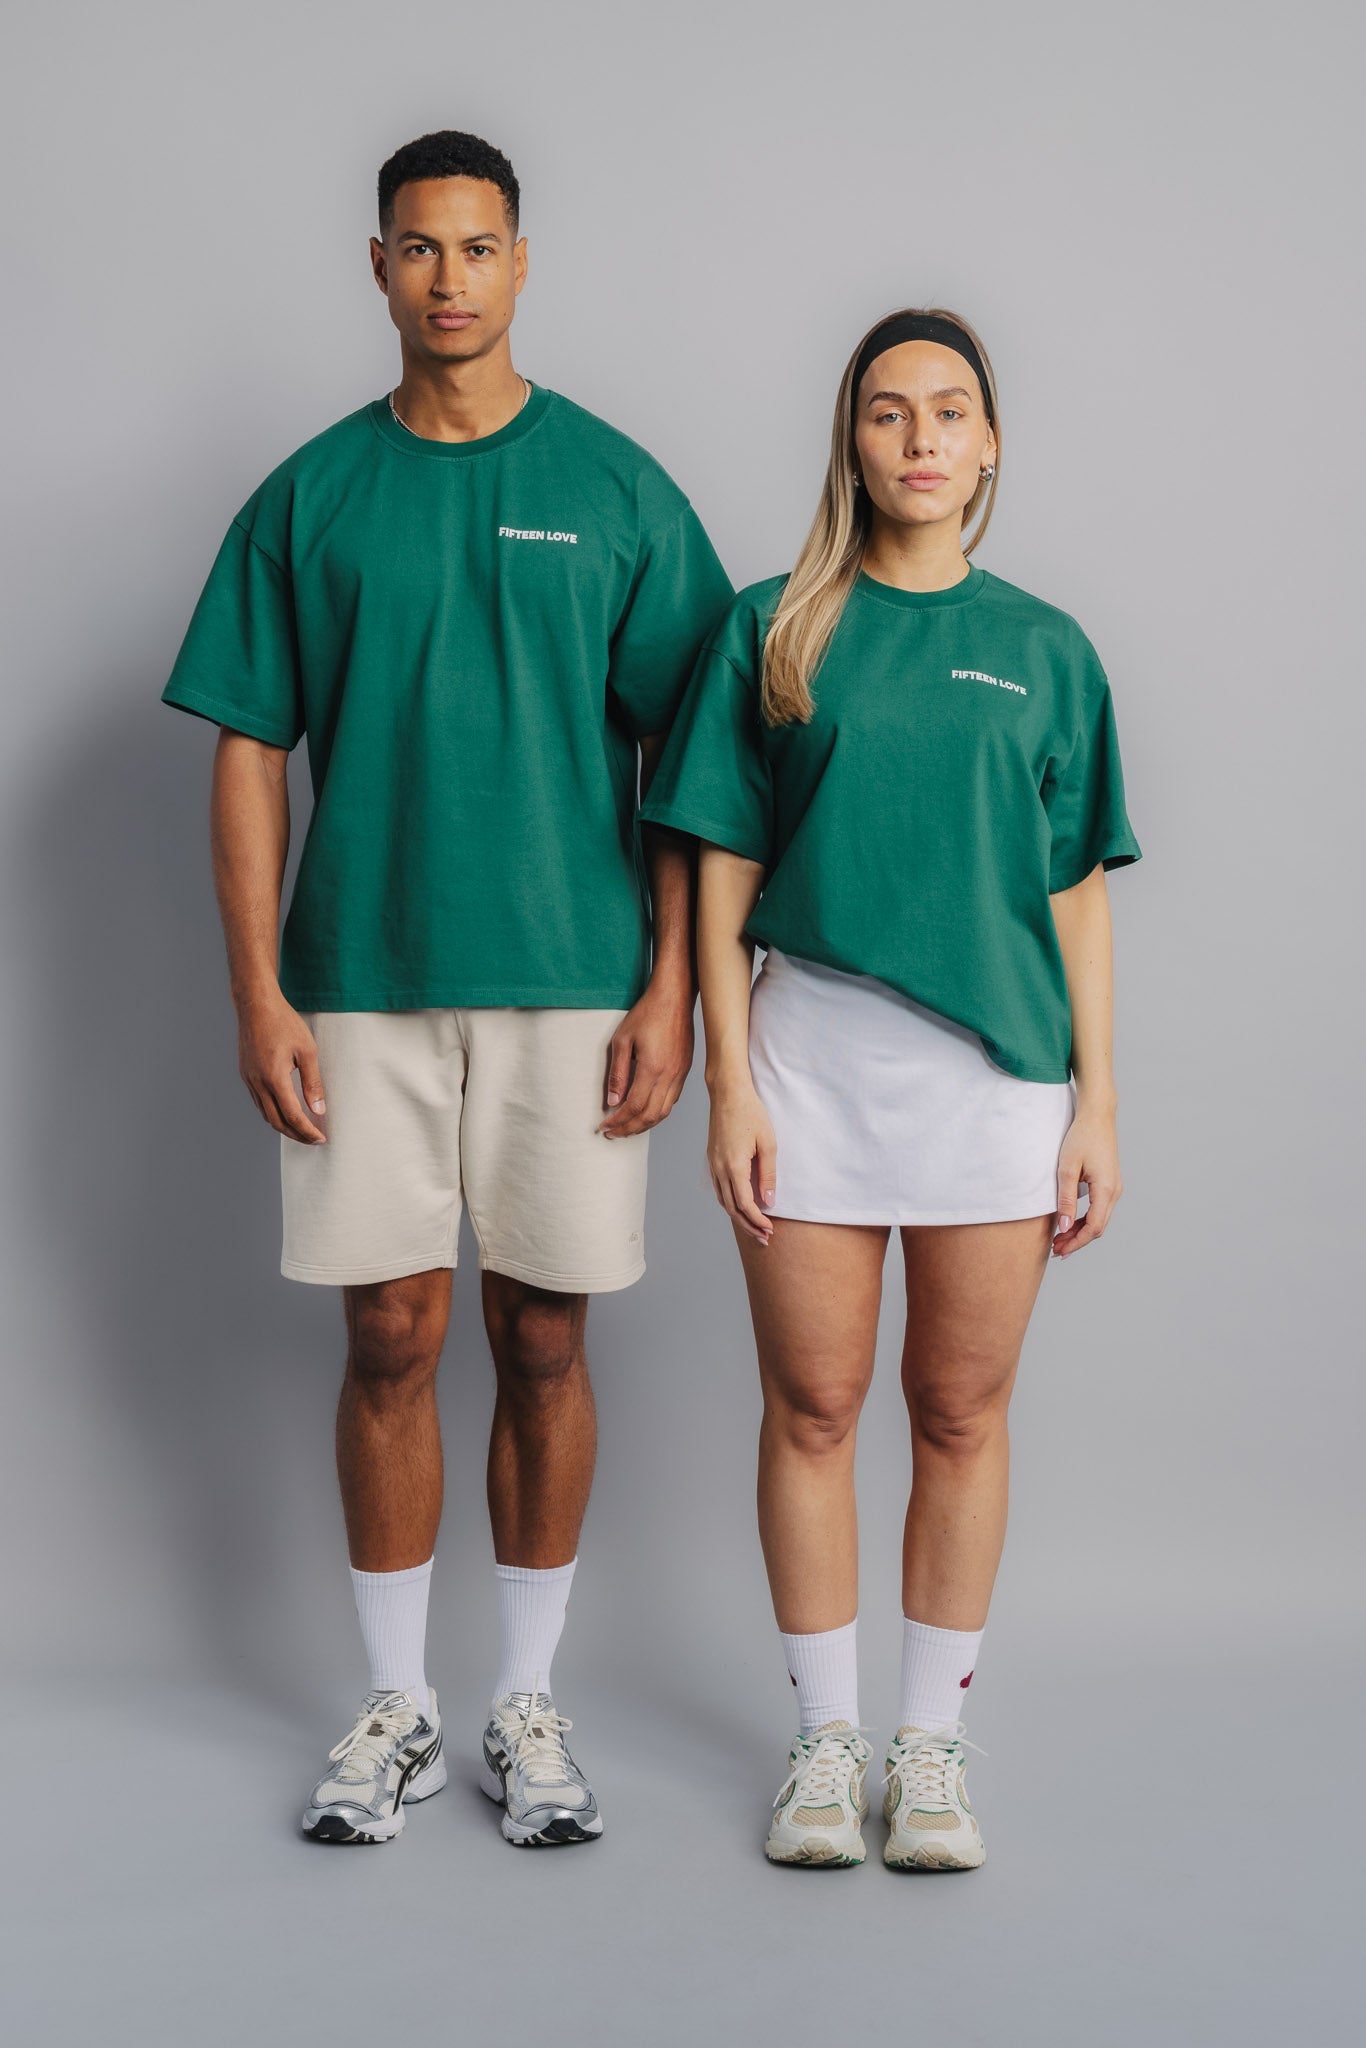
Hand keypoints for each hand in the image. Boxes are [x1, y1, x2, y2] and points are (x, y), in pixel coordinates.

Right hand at [237, 991, 326, 1143]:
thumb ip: (313, 1083)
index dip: (307, 1131)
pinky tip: (284, 1111)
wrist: (256, 1004)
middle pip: (276, 1122)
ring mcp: (249, 1079)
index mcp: (274, 1078)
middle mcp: (258, 1082)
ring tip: (301, 1129)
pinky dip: (272, 1113)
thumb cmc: (284, 1023)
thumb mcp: (307, 1051)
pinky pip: (258, 1102)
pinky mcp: (245, 1074)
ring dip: (283, 1126)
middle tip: (313, 1140)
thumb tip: (318, 1110)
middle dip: (296, 1135)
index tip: (321, 1139)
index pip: (293, 1116)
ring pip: (265, 1114)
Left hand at [596, 978, 694, 1136]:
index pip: (634, 1107)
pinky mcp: (684, 1071)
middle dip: (629, 1129)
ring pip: (663, 1112)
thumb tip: (612, 1101)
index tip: (605, 1126)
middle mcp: (669, 1076)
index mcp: (652, 1068)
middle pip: (650, 1116)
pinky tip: (645, 1111)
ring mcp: (680, 1075)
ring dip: (644, 1125)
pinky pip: (672, 1101)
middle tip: (613, 1133)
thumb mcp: (622, 1040)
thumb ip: (617, 1073)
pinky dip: (657, 1113)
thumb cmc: (647, 1014)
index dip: (618, 1121)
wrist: (674, 998)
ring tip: (627, 1127)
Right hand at [707, 1078, 776, 1244]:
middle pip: (731, 1209)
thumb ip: (768, 1174)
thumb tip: (769, 1200)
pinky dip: (730, 1203)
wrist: (728, 1093)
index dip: (757, 1221)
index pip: (745, 1204)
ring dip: (738, 1217)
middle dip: (748, 1226)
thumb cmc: (751, 1114)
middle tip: (764, 1238)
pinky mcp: (712, 1160)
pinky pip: (719, 1189)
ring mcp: (713, 1165)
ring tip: (754, 1228)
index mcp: (734, 1166)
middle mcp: (719, 1169)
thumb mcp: (768, 1143)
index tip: (770, 1230)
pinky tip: (741, 1207)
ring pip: (723, 1201)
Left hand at [1051, 1104, 1121, 1256]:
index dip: (1076, 1242)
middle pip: (1098, 1228)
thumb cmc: (1081, 1137)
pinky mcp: (1110, 1184)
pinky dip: (1085, 1220)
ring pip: (1099, 1220)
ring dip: (1081, 1232)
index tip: (1059, 1251)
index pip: (1093, 1227)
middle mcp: (1114, 1191)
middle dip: (1077, 1241)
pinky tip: (1070, 1224)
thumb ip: (1065, 1199)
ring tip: (1060, 1240)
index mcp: (1106, 1189)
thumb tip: (1064, 1227)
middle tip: (1056, 1250)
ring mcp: (1114, 1188)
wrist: (1097, 1116)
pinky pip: (1100, 1209)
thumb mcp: (1066, 1168)